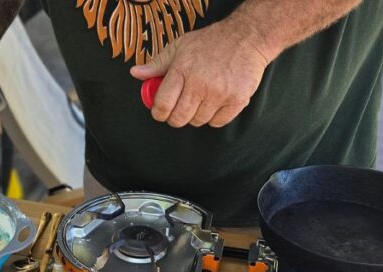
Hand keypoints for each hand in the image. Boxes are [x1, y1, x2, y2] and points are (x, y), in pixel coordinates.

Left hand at [130, 21, 272, 127]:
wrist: (246, 38)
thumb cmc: (210, 42)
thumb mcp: (179, 47)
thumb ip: (157, 64)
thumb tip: (136, 73)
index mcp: (182, 71)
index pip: (162, 105)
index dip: (158, 113)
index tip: (160, 111)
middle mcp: (200, 84)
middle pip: (179, 118)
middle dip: (175, 117)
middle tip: (178, 109)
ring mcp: (219, 94)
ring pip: (198, 121)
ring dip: (195, 115)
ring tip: (199, 100)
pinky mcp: (236, 100)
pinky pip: (217, 122)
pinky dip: (214, 117)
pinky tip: (214, 103)